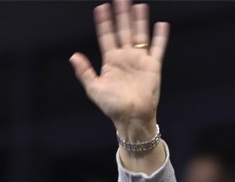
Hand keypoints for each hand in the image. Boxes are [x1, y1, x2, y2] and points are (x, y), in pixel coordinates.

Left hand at [70, 0, 167, 135]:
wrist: (132, 118)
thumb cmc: (113, 107)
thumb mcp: (94, 89)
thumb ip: (85, 72)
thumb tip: (73, 56)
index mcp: (111, 61)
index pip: (106, 36)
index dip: (104, 22)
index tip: (101, 8)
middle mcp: (125, 57)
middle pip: (123, 30)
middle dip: (121, 15)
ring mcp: (139, 60)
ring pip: (139, 35)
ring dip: (139, 21)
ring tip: (139, 6)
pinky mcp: (153, 66)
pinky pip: (157, 48)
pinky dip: (160, 37)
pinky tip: (161, 24)